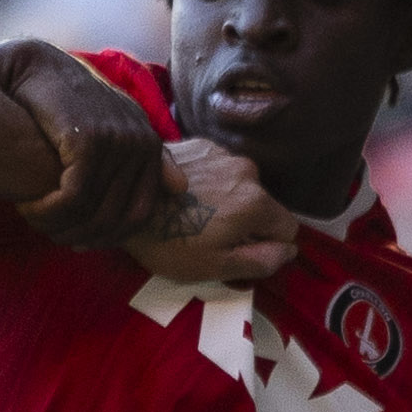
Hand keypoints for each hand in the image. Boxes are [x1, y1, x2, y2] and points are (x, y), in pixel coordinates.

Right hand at [0, 44, 171, 249]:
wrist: (34, 68)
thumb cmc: (68, 104)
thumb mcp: (112, 129)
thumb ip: (146, 159)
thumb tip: (182, 188)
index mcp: (149, 145)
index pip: (141, 214)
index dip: (109, 236)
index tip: (80, 239)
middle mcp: (140, 143)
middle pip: (117, 219)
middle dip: (83, 236)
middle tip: (54, 236)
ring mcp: (117, 141)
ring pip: (93, 213)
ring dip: (60, 227)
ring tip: (37, 222)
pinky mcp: (89, 140)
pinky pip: (74, 198)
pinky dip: (48, 212)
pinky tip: (29, 207)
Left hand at [126, 140, 300, 283]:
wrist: (121, 201)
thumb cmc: (168, 243)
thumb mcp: (216, 266)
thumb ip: (260, 260)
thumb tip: (289, 251)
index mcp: (257, 203)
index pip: (288, 227)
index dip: (270, 245)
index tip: (242, 252)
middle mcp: (248, 170)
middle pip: (264, 204)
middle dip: (247, 222)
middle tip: (210, 236)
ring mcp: (223, 153)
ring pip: (241, 184)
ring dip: (227, 200)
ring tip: (193, 214)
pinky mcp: (200, 144)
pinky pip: (219, 169)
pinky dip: (209, 182)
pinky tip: (183, 195)